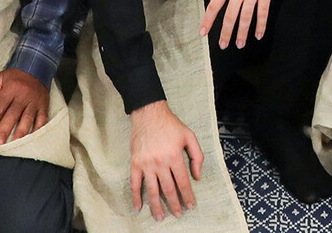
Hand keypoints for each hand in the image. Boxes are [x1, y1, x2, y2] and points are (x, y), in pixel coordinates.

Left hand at [0, 67, 48, 145]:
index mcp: (11, 89)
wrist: (37, 66)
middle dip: (4, 131)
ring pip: (27, 119)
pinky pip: (42, 118)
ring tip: (13, 145)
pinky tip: (32, 138)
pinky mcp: (44, 105)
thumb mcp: (1, 78)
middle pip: (12, 115)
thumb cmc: (16, 75)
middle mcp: (23, 96)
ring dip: (20, 133)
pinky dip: (38, 129)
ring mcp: (35, 101)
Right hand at [129, 101, 204, 218]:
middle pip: (168, 189)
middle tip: (178, 214)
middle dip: (175, 204)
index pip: (183, 182)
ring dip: (156, 206)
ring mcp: (146, 164)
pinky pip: (135, 183)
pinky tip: (139, 207)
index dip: (188, 195)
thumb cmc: (171, 124)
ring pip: (152, 190)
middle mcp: (160, 163)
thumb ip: (196, 156)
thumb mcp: (189, 136)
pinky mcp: (135, 163)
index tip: (191, 205)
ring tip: (161, 217)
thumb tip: (197, 176)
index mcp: (175, 157)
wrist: (149, 113)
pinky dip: (136, 197)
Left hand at [201, 0, 297, 47]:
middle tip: (223, 45)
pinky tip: (258, 35)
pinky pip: (263, 12)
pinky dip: (261, 25)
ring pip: (246, 17)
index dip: (208, 21)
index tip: (203, 33)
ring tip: (239, 44)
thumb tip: (213, 0)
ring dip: (242, 33)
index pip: (215, 6)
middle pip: (230, 15)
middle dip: (226, 33)